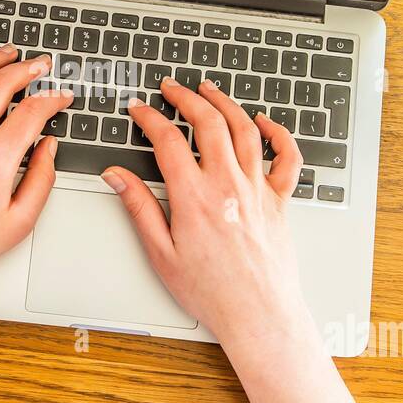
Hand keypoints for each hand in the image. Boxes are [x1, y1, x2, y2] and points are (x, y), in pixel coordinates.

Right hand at [102, 77, 315, 351]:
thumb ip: (139, 208)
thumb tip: (117, 176)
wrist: (258, 314)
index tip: (139, 109)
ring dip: (225, 103)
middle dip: (186, 98)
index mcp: (194, 197)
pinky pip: (286, 157)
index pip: (167, 140)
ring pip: (245, 130)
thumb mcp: (161, 253)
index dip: (149, 117)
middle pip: (208, 122)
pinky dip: (278, 133)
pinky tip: (265, 121)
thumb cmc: (211, 291)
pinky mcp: (280, 200)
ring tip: (209, 90)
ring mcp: (258, 189)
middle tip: (171, 88)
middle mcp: (228, 185)